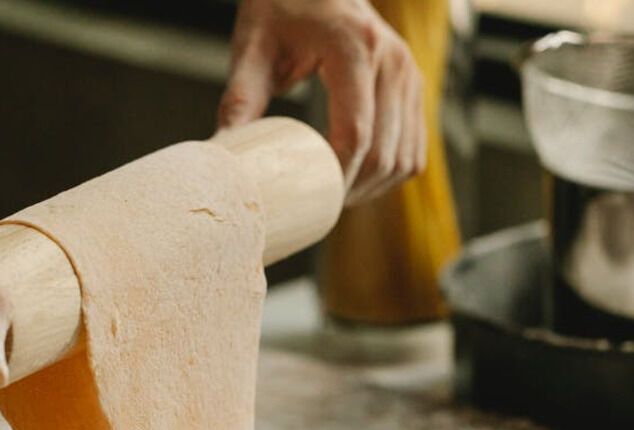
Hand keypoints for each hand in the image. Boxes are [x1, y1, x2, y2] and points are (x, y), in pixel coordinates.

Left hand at [219, 0, 424, 204]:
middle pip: (384, 153)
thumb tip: (219, 150)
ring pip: (406, 156)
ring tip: (332, 197)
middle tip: (313, 206)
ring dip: (372, 188)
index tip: (305, 198)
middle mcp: (393, 61)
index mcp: (354, 49)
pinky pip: (414, 147)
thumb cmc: (280, 7)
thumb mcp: (252, 47)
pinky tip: (356, 180)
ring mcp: (410, 74)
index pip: (355, 133)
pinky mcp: (414, 86)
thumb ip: (239, 98)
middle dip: (351, 190)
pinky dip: (389, 172)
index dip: (334, 177)